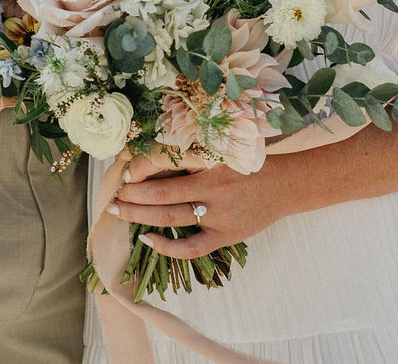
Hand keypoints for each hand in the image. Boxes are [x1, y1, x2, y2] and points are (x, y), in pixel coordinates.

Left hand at [106, 157, 286, 259]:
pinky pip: (190, 247)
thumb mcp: (222, 150)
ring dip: (139, 215)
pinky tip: (147, 240)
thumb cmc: (249, 165)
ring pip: (170, 217)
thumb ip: (191, 156)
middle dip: (131, 195)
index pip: (165, 164)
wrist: (285, 185)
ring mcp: (218, 213)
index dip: (140, 170)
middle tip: (112, 197)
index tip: (125, 174)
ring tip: (119, 212)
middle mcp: (212, 186)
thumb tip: (150, 161)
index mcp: (210, 160)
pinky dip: (167, 246)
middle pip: (161, 193)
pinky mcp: (224, 235)